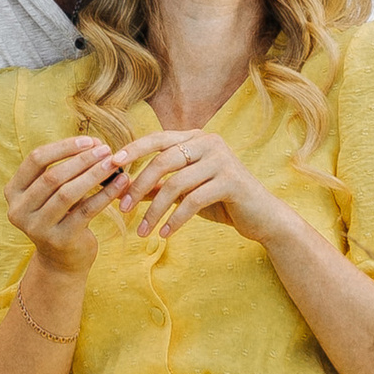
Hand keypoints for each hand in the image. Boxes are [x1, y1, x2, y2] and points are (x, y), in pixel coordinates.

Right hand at [2, 133, 130, 273]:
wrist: (61, 261)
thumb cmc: (61, 216)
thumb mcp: (53, 193)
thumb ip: (67, 169)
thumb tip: (96, 144)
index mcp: (13, 192)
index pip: (36, 160)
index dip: (63, 147)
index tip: (90, 140)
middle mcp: (19, 210)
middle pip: (51, 176)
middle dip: (82, 160)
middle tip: (106, 150)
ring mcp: (37, 228)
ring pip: (67, 193)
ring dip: (93, 175)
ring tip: (114, 163)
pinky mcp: (59, 240)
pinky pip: (85, 211)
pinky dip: (105, 194)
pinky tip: (121, 183)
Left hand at [110, 123, 282, 247]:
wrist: (263, 217)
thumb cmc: (222, 201)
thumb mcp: (187, 191)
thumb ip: (160, 186)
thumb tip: (124, 189)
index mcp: (196, 138)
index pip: (157, 139)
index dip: (132, 150)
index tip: (110, 166)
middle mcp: (209, 143)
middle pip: (162, 161)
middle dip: (138, 186)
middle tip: (122, 209)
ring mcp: (222, 160)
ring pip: (176, 184)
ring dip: (154, 210)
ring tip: (143, 231)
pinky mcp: (231, 181)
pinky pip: (193, 201)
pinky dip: (175, 220)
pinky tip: (164, 235)